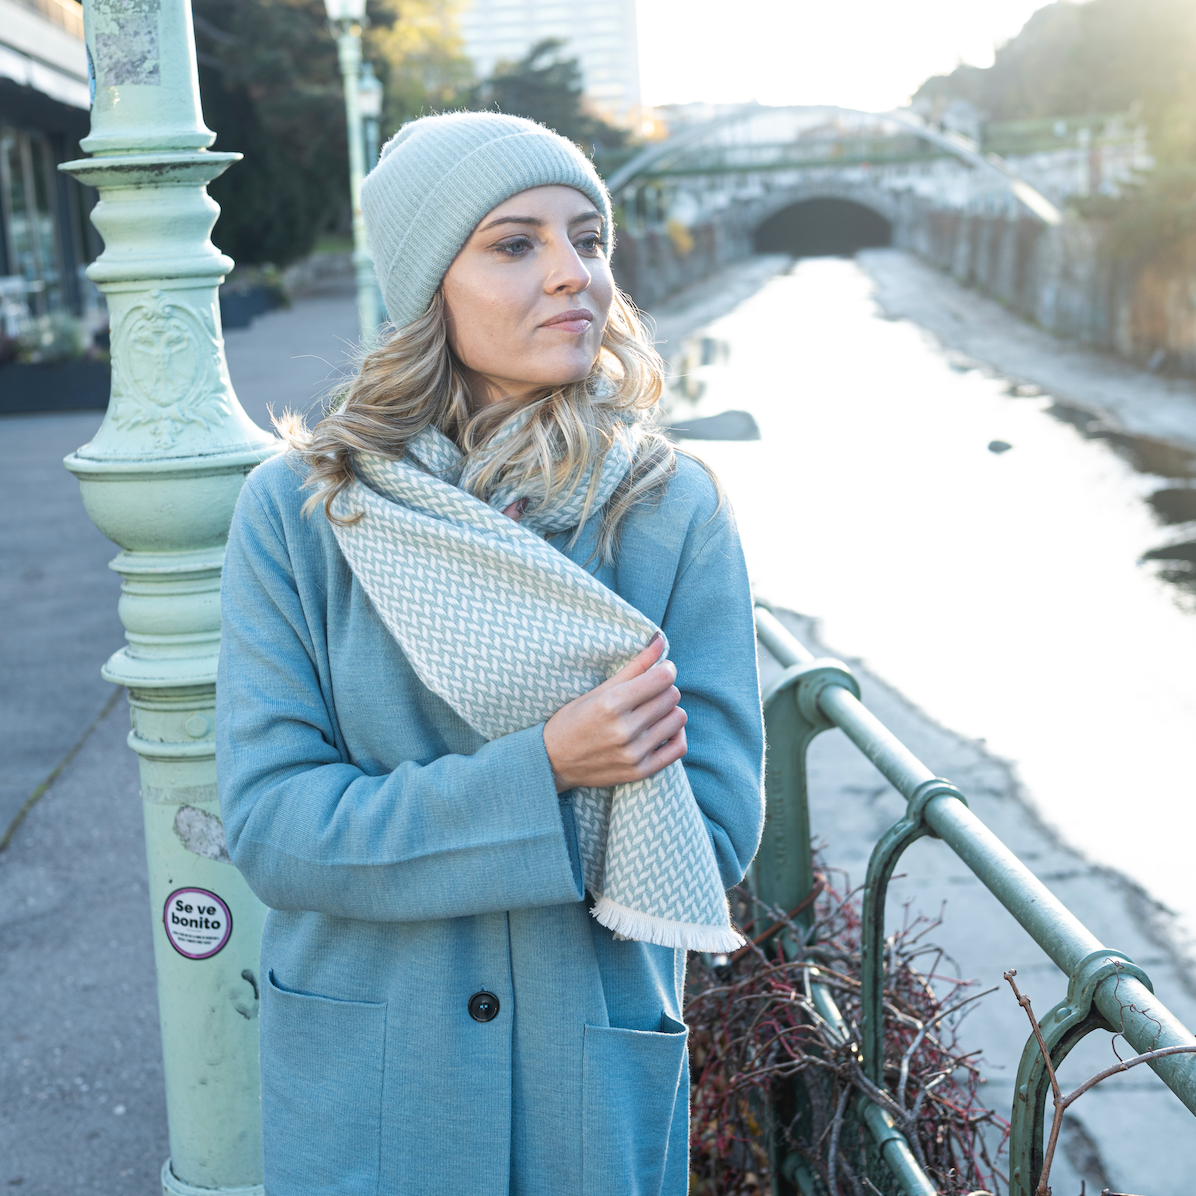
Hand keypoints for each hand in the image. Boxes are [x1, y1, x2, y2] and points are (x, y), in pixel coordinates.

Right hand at [543, 634, 687, 791]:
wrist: (554, 762)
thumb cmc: (573, 720)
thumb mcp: (599, 690)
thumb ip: (634, 665)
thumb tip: (660, 638)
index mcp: (611, 703)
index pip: (663, 678)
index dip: (667, 669)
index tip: (661, 670)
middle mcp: (624, 729)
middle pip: (672, 696)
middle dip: (666, 688)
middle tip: (652, 691)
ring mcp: (633, 753)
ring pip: (678, 719)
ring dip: (671, 710)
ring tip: (654, 710)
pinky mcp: (640, 771)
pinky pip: (679, 748)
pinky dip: (676, 734)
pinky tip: (664, 729)